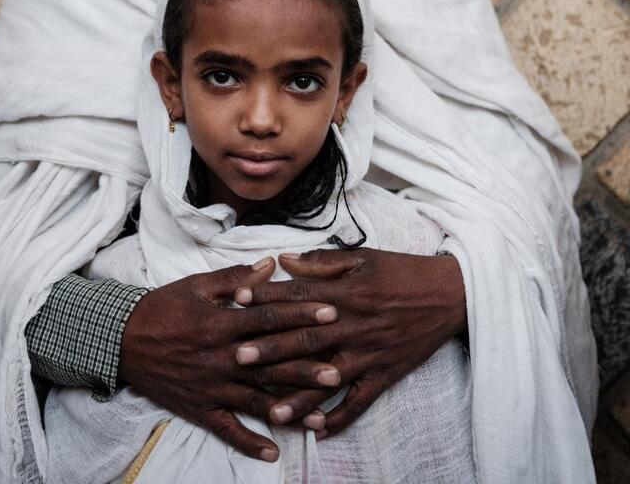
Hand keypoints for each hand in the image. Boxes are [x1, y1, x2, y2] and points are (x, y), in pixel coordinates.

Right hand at [118, 258, 340, 461]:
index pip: (268, 319)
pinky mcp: (199, 407)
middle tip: (339, 371)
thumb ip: (235, 277)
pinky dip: (248, 442)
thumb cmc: (161, 309)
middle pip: (270, 364)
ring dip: (288, 409)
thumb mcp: (195, 286)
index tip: (331, 312)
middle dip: (305, 368)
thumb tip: (270, 265)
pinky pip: (226, 428)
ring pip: (256, 400)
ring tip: (319, 417)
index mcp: (221, 324)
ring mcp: (211, 386)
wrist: (120, 340)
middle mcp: (221, 358)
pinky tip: (272, 453)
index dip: (301, 315)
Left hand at [234, 248, 465, 437]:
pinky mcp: (385, 373)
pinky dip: (341, 418)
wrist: (453, 294)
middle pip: (305, 340)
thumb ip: (321, 261)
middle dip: (270, 349)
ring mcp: (369, 353)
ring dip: (299, 396)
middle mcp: (353, 326)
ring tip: (272, 411)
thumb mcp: (363, 257)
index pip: (298, 297)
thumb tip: (283, 260)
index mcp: (345, 294)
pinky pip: (360, 401)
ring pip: (328, 378)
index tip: (236, 301)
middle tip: (238, 358)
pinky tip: (318, 432)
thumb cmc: (404, 271)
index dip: (266, 297)